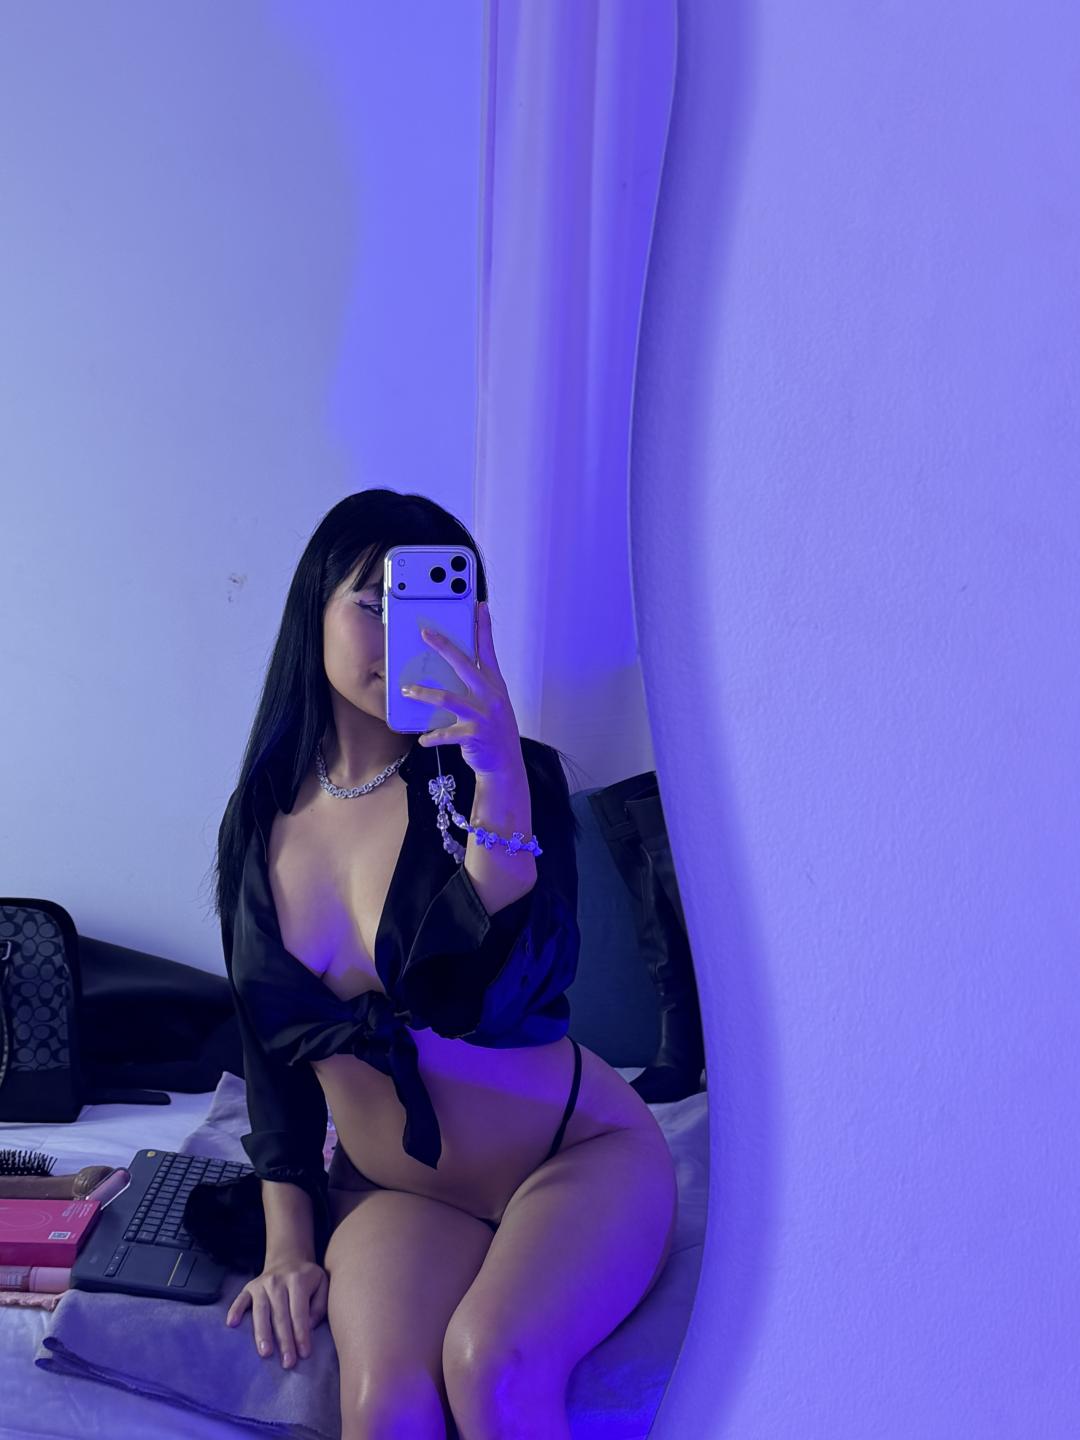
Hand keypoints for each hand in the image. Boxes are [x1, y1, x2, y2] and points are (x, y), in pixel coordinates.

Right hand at [224, 1257, 328, 1367]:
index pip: (299, 1312)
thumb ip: (320, 1305)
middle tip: (288, 1362)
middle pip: (280, 1315)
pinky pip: (240, 1300)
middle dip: (284, 1340)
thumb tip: (309, 1326)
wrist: (288, 1259)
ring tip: (265, 1353)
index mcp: (298, 1280)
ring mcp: (261, 1284)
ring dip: (262, 1332)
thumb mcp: (322, 1284)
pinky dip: (235, 1310)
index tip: (304, 1354)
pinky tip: (232, 1324)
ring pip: (260, 1311)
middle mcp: (278, 1282)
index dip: (301, 1333)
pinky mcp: (249, 1288)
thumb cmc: (307, 1279)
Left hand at [403, 600, 522, 779]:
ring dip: (425, 694)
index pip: (488, 650)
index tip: (480, 606)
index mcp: (495, 685)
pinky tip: (422, 739)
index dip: (484, 628)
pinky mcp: (474, 735)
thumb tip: (452, 669)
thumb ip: (477, 686)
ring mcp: (483, 715)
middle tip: (425, 633)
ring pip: (448, 698)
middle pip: (465, 665)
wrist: (506, 764)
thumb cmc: (495, 731)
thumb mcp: (493, 703)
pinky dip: (432, 737)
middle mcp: (491, 696)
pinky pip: (446, 733)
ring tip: (408, 691)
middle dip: (444, 647)